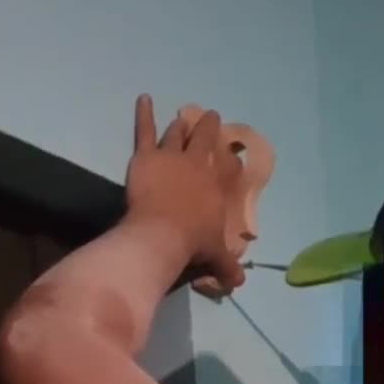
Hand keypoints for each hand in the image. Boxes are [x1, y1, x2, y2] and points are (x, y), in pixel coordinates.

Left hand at [127, 95, 245, 292]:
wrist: (162, 235)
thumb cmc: (192, 245)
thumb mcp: (215, 257)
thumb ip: (226, 267)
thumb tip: (239, 285)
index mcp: (216, 187)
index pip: (224, 167)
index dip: (226, 157)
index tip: (228, 150)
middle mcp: (198, 166)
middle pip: (205, 141)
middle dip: (208, 128)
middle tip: (210, 118)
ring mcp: (172, 157)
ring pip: (177, 135)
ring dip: (180, 126)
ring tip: (182, 118)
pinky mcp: (147, 156)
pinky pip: (145, 130)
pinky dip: (144, 113)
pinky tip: (144, 98)